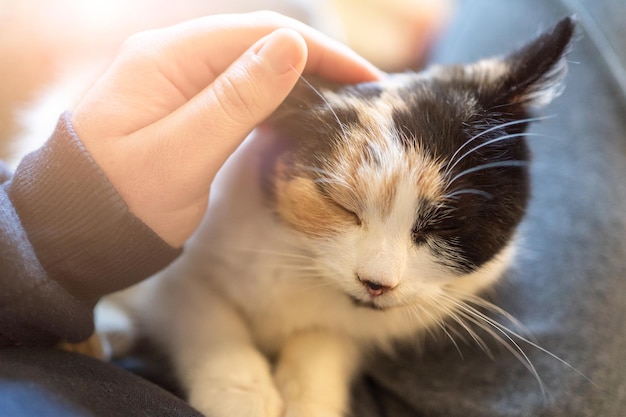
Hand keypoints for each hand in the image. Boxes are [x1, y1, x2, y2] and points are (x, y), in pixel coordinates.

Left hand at [71, 11, 380, 246]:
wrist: (71, 233)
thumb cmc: (120, 202)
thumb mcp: (181, 154)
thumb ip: (235, 99)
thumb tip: (292, 45)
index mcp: (168, 58)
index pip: (259, 33)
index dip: (319, 51)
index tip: (365, 80)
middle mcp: (171, 59)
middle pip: (256, 44)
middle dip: (313, 63)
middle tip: (359, 96)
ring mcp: (174, 82)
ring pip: (248, 68)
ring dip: (294, 82)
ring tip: (336, 106)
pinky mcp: (179, 109)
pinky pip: (234, 93)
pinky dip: (270, 102)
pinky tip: (293, 118)